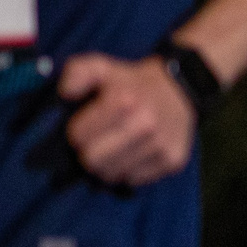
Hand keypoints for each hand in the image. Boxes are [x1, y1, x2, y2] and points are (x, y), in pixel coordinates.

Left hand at [58, 54, 196, 186]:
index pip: (79, 136)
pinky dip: (129, 170)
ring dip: (107, 164)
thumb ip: (76, 73)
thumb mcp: (102, 67)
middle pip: (93, 160)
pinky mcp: (173, 161)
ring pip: (113, 174)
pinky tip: (132, 154)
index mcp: (124, 100)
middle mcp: (145, 125)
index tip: (85, 127)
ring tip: (113, 150)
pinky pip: (135, 179)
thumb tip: (65, 93)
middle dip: (88, 153)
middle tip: (95, 144)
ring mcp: (161, 145)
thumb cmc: (133, 82)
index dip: (77, 132)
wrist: (181, 90)